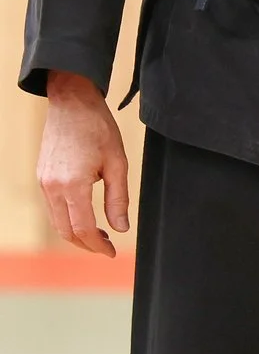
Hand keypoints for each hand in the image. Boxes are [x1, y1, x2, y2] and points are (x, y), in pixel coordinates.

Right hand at [37, 71, 130, 257]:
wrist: (72, 102)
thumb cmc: (97, 127)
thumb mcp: (117, 162)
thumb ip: (118, 198)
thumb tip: (121, 228)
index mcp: (72, 185)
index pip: (83, 229)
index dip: (98, 245)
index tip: (111, 252)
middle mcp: (52, 187)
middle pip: (66, 231)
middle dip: (86, 244)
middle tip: (106, 246)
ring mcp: (44, 182)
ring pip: (56, 221)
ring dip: (76, 233)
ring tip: (99, 233)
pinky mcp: (42, 177)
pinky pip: (52, 207)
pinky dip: (67, 218)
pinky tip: (84, 215)